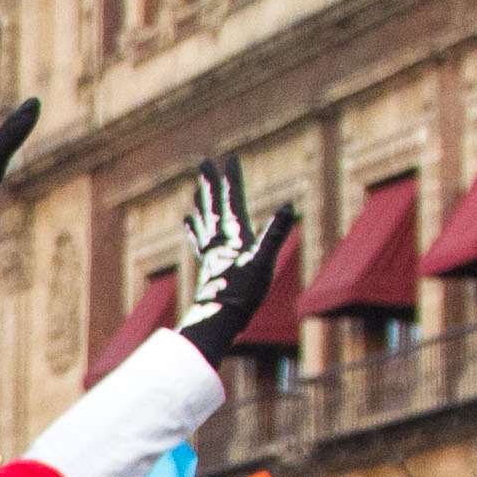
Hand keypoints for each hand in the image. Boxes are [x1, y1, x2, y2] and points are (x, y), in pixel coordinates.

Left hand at [174, 151, 299, 351]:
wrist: (218, 317)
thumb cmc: (243, 291)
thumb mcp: (264, 261)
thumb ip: (276, 233)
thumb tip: (288, 205)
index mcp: (234, 234)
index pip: (233, 199)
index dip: (232, 178)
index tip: (230, 158)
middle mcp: (219, 239)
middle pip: (213, 205)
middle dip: (210, 182)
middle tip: (204, 162)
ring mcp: (212, 252)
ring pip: (204, 220)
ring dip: (202, 201)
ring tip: (196, 188)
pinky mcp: (208, 264)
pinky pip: (200, 239)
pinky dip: (195, 226)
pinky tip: (188, 220)